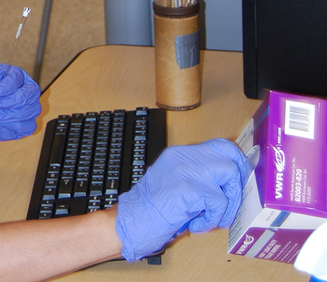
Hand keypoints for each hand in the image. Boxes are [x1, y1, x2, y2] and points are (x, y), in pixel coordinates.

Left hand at [0, 64, 40, 141]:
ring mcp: (20, 108)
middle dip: (16, 101)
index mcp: (9, 76)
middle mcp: (18, 91)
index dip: (11, 85)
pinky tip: (0, 124)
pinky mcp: (18, 125)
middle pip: (32, 93)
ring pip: (33, 110)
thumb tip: (0, 85)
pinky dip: (16, 127)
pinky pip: (29, 127)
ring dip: (13, 115)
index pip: (19, 77)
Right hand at [115, 138, 250, 260]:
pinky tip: (196, 225)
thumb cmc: (150, 209)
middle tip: (233, 200)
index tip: (239, 178)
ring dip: (228, 203)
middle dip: (238, 179)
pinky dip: (212, 219)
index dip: (235, 160)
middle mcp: (183, 157)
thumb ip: (196, 176)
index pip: (218, 145)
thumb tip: (228, 182)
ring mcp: (187, 170)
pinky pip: (219, 203)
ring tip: (213, 217)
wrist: (130, 221)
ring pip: (230, 175)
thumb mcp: (173, 183)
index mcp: (179, 154)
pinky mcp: (190, 189)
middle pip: (229, 155)